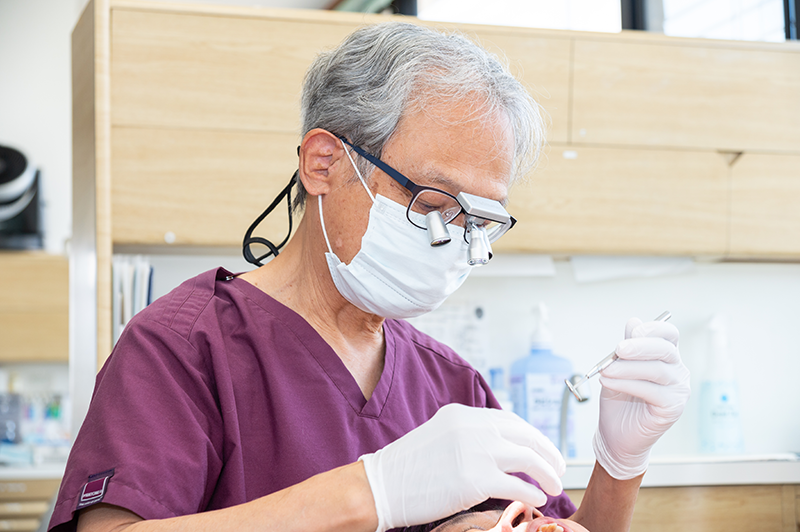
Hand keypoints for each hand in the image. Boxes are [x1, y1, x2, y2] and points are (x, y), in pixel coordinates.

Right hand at [359, 403, 565, 531]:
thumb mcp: (439, 435)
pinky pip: (517, 486)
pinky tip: (538, 499)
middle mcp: (473, 427)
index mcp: (463, 414)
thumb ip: (467, 435)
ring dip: (547, 473)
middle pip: (526, 435)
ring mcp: (475, 452)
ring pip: (527, 459)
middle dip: (548, 451)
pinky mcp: (474, 480)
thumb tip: (498, 447)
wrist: (381, 485)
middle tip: (559, 466)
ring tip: (555, 484)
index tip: (543, 448)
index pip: (511, 420)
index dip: (532, 435)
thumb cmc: (407, 467)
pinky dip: (532, 493)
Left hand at [593, 317, 690, 479]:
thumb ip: (626, 348)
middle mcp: (677, 371)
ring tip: (606, 371)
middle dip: (640, 347)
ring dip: (627, 368)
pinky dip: (627, 384)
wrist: (615, 434)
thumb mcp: (617, 368)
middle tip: (618, 349)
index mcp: (665, 357)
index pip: (669, 335)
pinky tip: (609, 383)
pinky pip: (651, 391)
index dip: (654, 329)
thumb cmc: (618, 400)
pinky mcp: (673, 407)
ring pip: (657, 370)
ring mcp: (678, 390)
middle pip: (666, 350)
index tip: (633, 331)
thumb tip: (634, 321)